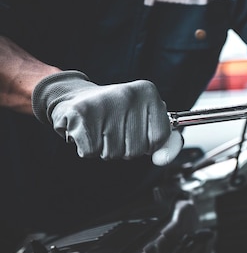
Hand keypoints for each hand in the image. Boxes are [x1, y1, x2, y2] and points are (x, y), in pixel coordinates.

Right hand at [32, 70, 182, 164]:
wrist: (75, 98)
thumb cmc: (116, 114)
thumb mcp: (146, 121)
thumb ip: (164, 142)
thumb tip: (163, 159)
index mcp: (148, 92)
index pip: (160, 138)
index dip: (148, 143)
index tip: (136, 129)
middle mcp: (129, 94)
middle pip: (136, 150)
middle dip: (125, 148)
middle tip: (113, 128)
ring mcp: (105, 102)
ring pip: (113, 153)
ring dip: (105, 148)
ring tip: (99, 129)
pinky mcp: (81, 113)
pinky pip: (91, 152)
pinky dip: (88, 149)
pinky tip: (86, 131)